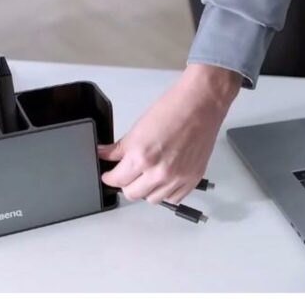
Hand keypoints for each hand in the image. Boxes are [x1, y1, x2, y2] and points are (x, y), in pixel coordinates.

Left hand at [98, 64, 240, 203]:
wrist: (201, 104)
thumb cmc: (173, 109)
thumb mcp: (138, 128)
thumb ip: (119, 148)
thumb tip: (103, 154)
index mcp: (142, 156)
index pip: (116, 180)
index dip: (109, 177)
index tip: (109, 174)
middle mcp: (160, 172)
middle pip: (132, 194)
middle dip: (126, 184)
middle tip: (127, 173)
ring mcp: (177, 178)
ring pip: (152, 200)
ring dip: (146, 190)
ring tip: (147, 175)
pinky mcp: (192, 180)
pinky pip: (173, 198)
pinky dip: (166, 192)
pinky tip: (164, 179)